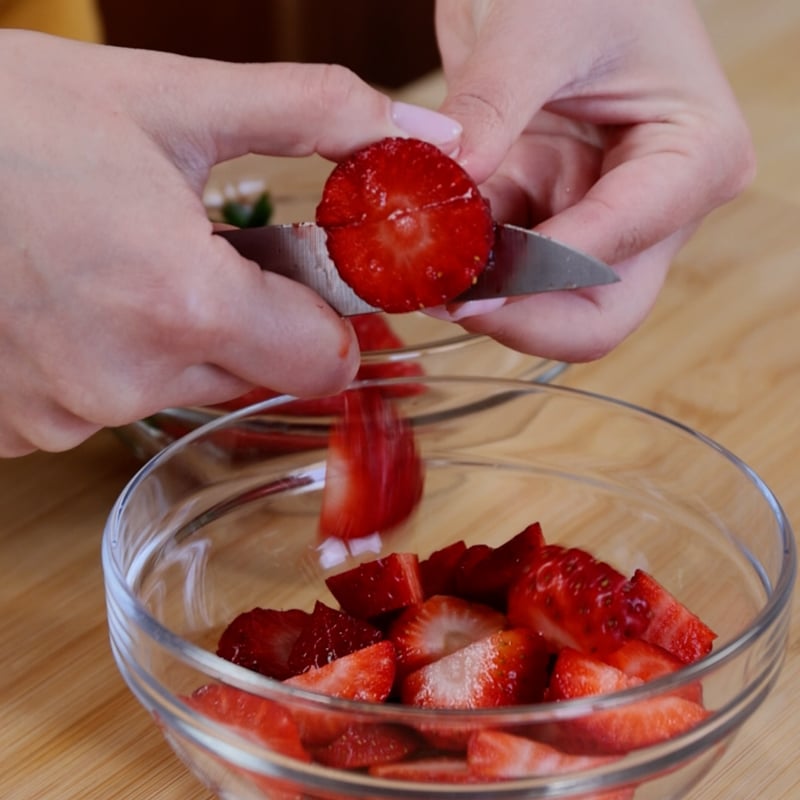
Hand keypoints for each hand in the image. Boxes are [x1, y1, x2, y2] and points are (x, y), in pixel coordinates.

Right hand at [0, 30, 460, 455]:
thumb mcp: (167, 98)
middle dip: (252, 318)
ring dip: (178, 335)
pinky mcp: (20, 429)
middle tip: (199, 247)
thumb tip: (420, 132)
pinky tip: (68, 299)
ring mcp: (66, 414)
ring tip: (119, 261)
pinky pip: (109, 404)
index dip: (334, 323)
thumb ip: (314, 114)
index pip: (325, 362)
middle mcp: (128, 379)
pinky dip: (111, 358)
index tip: (316, 283)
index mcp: (183, 302)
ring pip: (183, 390)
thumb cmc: (2, 117)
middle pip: (258, 375)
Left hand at [433, 0, 754, 359]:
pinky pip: (506, 260)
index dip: (537, 280)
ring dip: (480, 285)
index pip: (616, 252)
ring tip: (422, 254)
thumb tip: (450, 175)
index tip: (464, 286)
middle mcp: (656, 206)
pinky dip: (465, 256)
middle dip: (517, 312)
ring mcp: (600, 214)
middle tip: (446, 296)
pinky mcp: (551, 209)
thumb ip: (492, 103)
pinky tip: (428, 231)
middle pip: (595, 311)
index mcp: (691, 159)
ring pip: (543, 298)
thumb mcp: (538, 23)